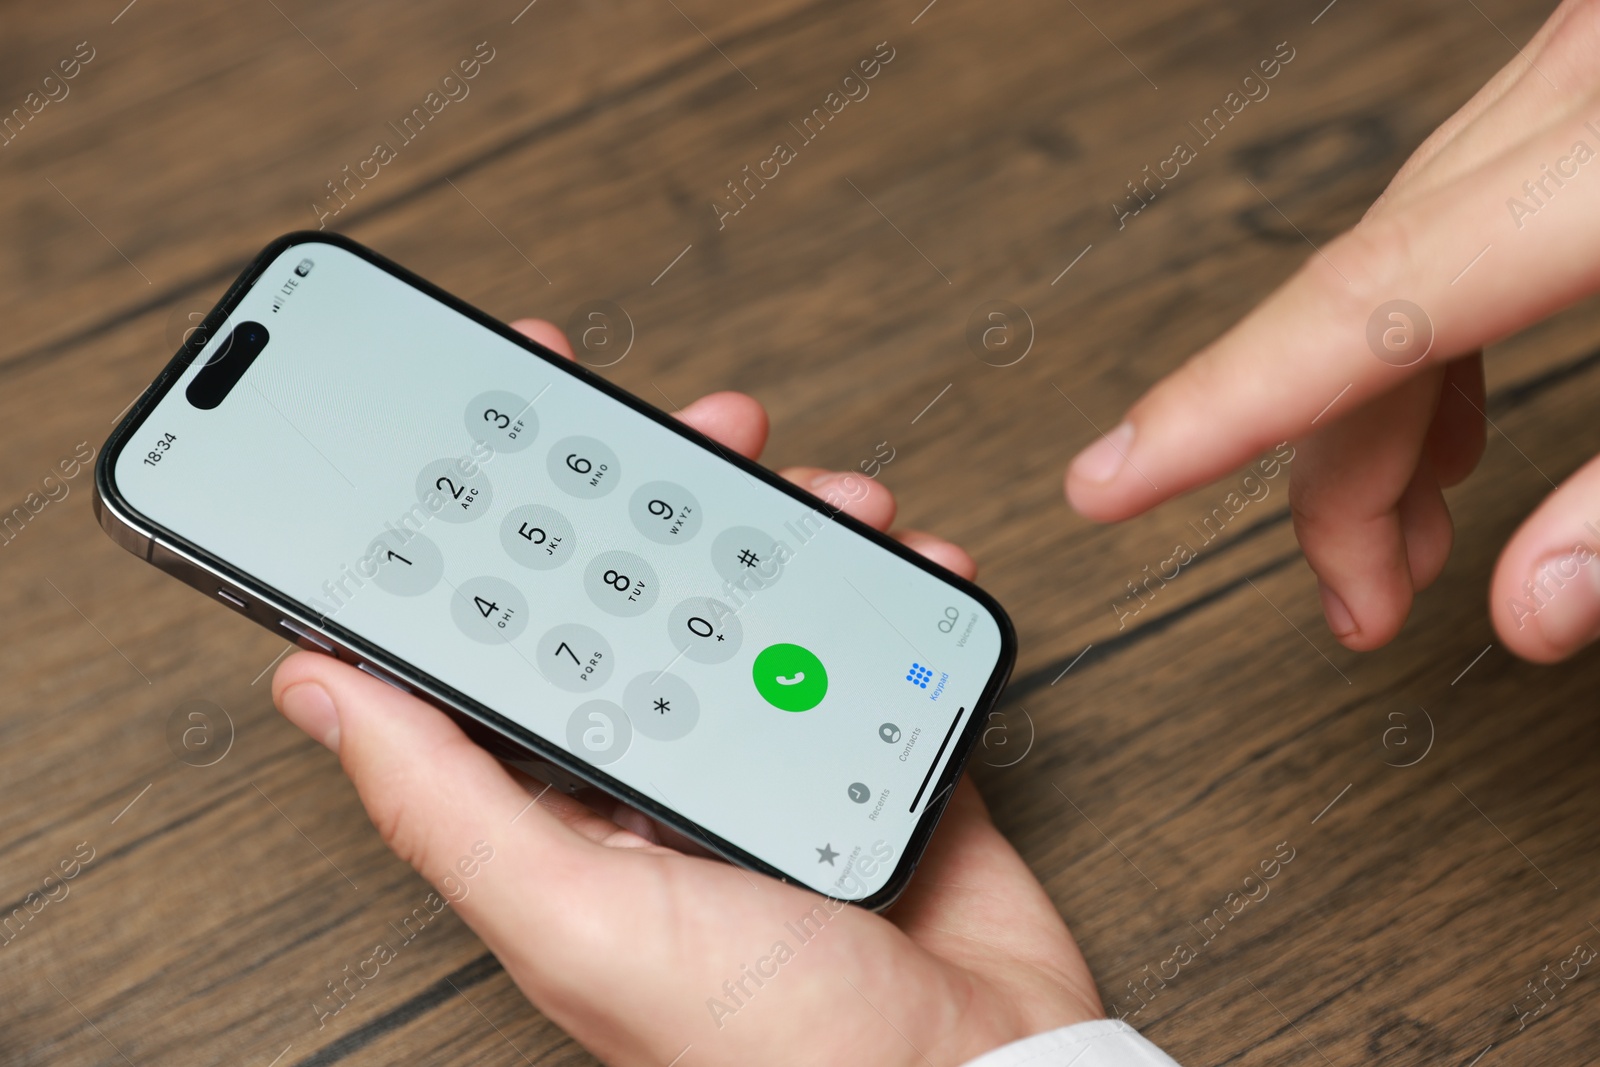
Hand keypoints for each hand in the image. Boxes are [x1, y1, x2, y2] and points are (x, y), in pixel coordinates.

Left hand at [274, 318, 1100, 1065]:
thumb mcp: (579, 917)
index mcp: (573, 806)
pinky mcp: (871, 755)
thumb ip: (447, 802)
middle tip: (695, 425)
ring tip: (823, 494)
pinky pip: (873, 640)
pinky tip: (905, 557)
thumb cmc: (773, 1047)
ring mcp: (776, 759)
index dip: (498, 523)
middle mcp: (666, 773)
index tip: (507, 421)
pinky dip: (894, 585)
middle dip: (668, 495)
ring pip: (765, 601)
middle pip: (646, 594)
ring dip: (793, 529)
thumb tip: (318, 688)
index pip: (510, 639)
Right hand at [1066, 0, 1599, 662]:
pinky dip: (1427, 334)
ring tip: (1390, 545)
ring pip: (1393, 256)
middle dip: (1327, 472)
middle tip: (1355, 610)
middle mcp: (1579, 89)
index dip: (1219, 408)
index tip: (1110, 481)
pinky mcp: (1595, 80)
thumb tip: (1535, 601)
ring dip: (1370, 415)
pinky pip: (1453, 214)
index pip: (1369, 305)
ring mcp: (1578, 69)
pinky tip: (1443, 421)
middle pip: (1365, 295)